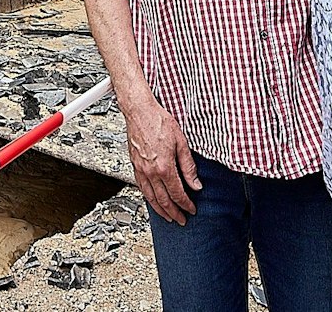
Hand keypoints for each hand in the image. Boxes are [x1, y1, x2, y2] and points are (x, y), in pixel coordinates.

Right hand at [124, 98, 200, 223]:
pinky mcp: (134, 165)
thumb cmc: (159, 122)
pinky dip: (148, 198)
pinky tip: (153, 200)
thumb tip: (196, 184)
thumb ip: (189, 166)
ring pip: (150, 197)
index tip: (191, 209)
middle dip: (173, 212)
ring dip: (160, 210)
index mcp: (164, 167)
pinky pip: (141, 188)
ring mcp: (140, 170)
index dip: (186, 204)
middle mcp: (150, 172)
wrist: (139, 112)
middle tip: (181, 220)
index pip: (177, 193)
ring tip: (168, 216)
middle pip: (163, 200)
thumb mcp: (181, 143)